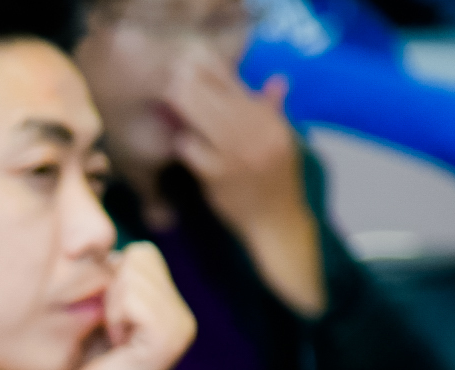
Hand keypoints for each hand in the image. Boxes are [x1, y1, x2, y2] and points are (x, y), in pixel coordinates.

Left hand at [44, 242, 195, 369]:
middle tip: (102, 331)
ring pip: (135, 272)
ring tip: (106, 338)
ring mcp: (180, 326)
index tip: (99, 322)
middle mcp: (181, 314)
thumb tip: (94, 239)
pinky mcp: (167, 339)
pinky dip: (113, 314)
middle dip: (109, 286)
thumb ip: (105, 279)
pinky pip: (133, 295)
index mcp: (167, 306)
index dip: (107, 279)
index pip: (141, 253)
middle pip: (141, 256)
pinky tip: (112, 344)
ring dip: (108, 302)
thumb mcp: (91, 314)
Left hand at [165, 63, 323, 315]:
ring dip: (187, 105)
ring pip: (208, 122)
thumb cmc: (277, 182)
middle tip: (175, 70)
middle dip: (197, 83)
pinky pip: (197, 153)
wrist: (277, 223)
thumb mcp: (284, 143)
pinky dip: (186, 144)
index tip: (199, 60)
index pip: (243, 90)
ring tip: (169, 92)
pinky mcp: (220, 178)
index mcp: (273, 126)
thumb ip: (275, 112)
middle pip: (222, 101)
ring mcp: (238, 157)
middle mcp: (258, 137)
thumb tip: (277, 81)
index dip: (219, 72)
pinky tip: (178, 139)